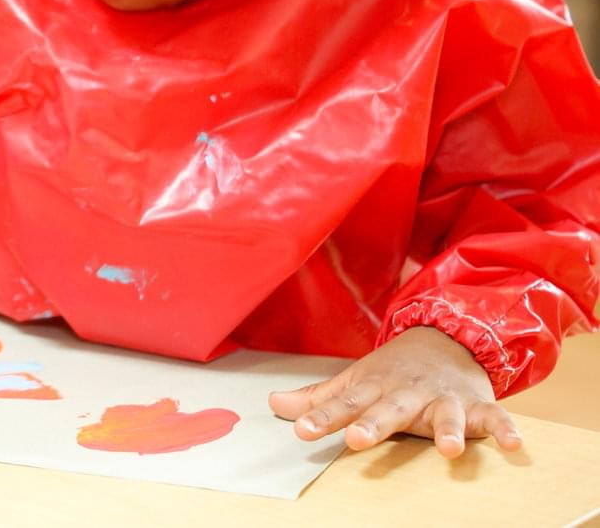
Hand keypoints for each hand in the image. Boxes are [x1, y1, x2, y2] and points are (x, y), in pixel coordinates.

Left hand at [268, 326, 520, 457]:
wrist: (445, 337)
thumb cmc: (393, 371)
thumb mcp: (355, 380)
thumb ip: (318, 399)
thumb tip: (273, 403)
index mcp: (374, 387)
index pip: (344, 404)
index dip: (322, 418)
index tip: (301, 432)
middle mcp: (407, 392)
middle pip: (388, 409)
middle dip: (374, 423)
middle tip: (357, 439)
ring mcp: (443, 398)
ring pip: (444, 414)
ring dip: (447, 430)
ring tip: (448, 450)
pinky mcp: (477, 405)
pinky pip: (494, 417)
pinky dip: (505, 428)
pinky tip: (514, 444)